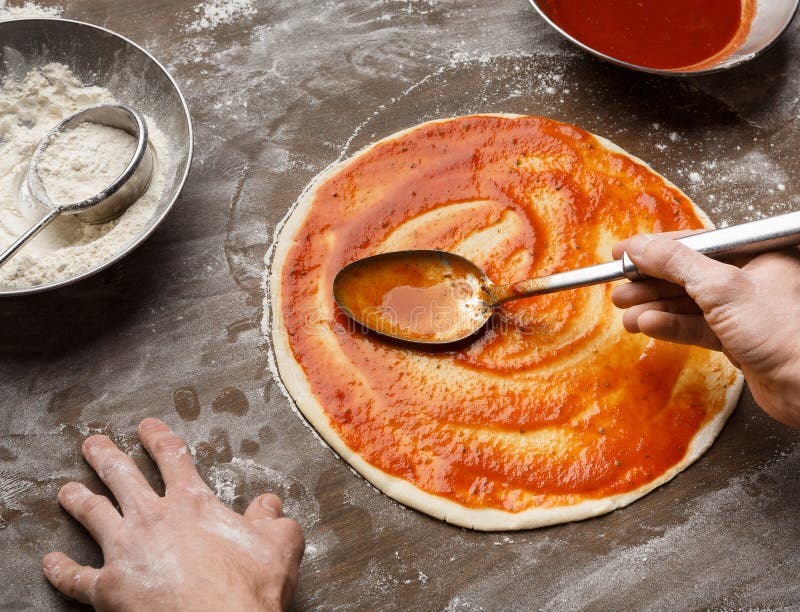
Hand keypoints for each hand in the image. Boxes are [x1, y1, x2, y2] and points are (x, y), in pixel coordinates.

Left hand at [42, 419, 303, 610]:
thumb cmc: (248, 587)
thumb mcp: (279, 543)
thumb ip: (273, 519)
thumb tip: (270, 504)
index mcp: (192, 503)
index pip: (172, 458)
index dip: (158, 439)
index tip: (147, 427)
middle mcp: (153, 518)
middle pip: (122, 477)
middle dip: (105, 457)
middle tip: (93, 444)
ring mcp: (125, 552)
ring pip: (93, 515)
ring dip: (78, 500)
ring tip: (67, 491)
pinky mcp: (107, 589)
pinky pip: (76, 577)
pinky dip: (61, 570)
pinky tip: (50, 563)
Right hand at [611, 232, 799, 427]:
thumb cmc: (785, 333)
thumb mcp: (722, 287)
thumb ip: (676, 263)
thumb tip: (641, 246)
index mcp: (756, 253)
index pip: (695, 242)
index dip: (654, 248)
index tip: (622, 253)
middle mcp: (750, 277)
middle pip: (686, 273)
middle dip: (649, 282)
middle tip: (620, 288)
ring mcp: (741, 309)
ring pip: (687, 302)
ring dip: (654, 307)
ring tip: (627, 313)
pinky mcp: (735, 338)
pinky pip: (695, 326)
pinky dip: (670, 326)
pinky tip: (648, 325)